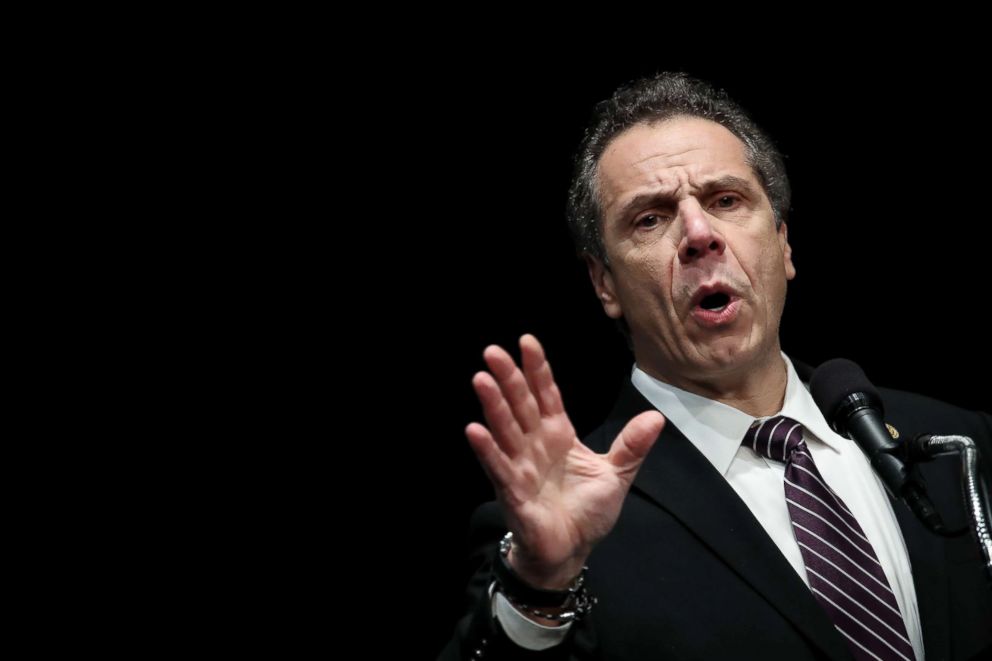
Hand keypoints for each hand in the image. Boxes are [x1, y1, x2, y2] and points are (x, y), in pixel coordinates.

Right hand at [465, 334, 664, 589]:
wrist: (570, 551)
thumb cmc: (585, 512)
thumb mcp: (616, 475)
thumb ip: (631, 446)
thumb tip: (656, 417)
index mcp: (558, 434)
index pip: (546, 395)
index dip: (538, 369)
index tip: (527, 341)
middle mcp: (535, 444)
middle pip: (521, 405)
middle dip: (508, 378)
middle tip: (493, 351)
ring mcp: (520, 466)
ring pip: (505, 429)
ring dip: (492, 405)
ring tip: (481, 379)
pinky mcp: (512, 490)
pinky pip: (498, 466)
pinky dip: (487, 449)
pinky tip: (475, 429)